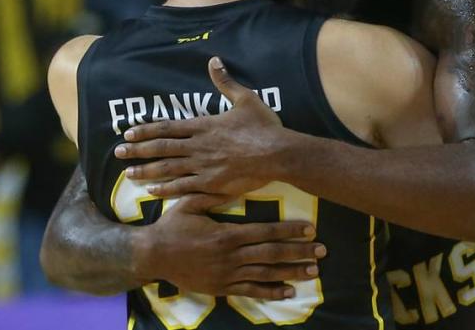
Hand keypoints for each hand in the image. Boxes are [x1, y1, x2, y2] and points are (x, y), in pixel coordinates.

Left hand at [114, 57, 295, 196]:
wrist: (278, 153)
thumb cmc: (263, 126)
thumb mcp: (245, 98)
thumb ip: (226, 82)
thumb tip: (214, 60)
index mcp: (204, 126)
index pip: (167, 127)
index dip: (146, 130)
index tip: (128, 132)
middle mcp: (198, 146)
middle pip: (162, 149)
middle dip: (138, 150)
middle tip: (118, 153)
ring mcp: (203, 167)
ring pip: (168, 170)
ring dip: (146, 171)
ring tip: (128, 174)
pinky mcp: (212, 185)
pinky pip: (184, 188)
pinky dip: (166, 190)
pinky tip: (153, 192)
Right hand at [140, 193, 325, 298]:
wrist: (152, 256)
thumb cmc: (171, 227)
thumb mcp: (189, 204)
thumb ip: (211, 194)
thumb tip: (233, 182)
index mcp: (227, 234)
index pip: (265, 231)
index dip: (289, 230)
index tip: (310, 228)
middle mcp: (231, 256)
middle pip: (272, 253)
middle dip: (299, 251)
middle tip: (322, 251)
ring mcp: (228, 274)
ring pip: (266, 274)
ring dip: (291, 272)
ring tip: (313, 271)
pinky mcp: (222, 288)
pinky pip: (251, 291)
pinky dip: (271, 291)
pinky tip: (289, 291)